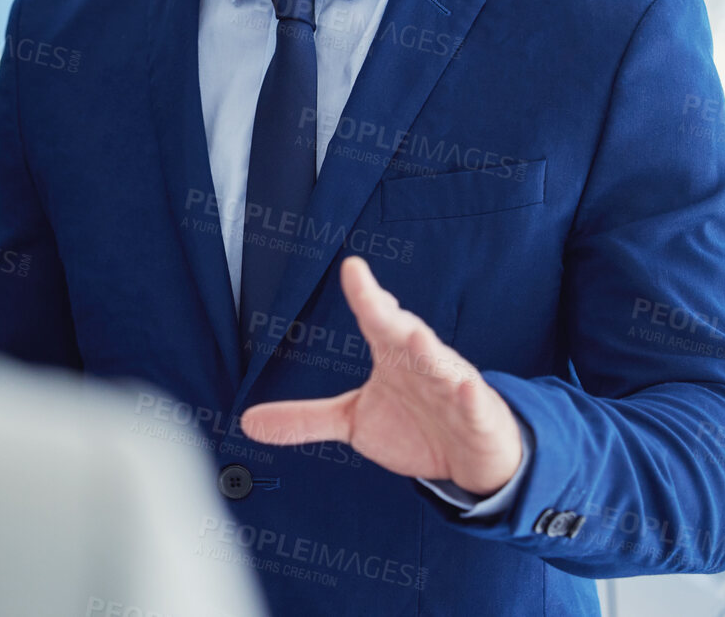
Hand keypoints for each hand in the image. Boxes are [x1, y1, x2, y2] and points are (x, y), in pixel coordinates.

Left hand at [240, 256, 522, 495]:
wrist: (472, 455)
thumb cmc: (417, 425)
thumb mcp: (354, 422)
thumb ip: (305, 418)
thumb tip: (247, 421)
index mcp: (395, 356)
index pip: (377, 321)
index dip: (365, 295)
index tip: (352, 268)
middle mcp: (424, 364)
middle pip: (407, 335)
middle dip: (392, 318)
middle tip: (376, 301)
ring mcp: (453, 388)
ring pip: (442, 366)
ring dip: (430, 353)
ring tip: (416, 337)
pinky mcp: (477, 416)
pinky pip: (473, 405)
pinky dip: (469, 397)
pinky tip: (464, 388)